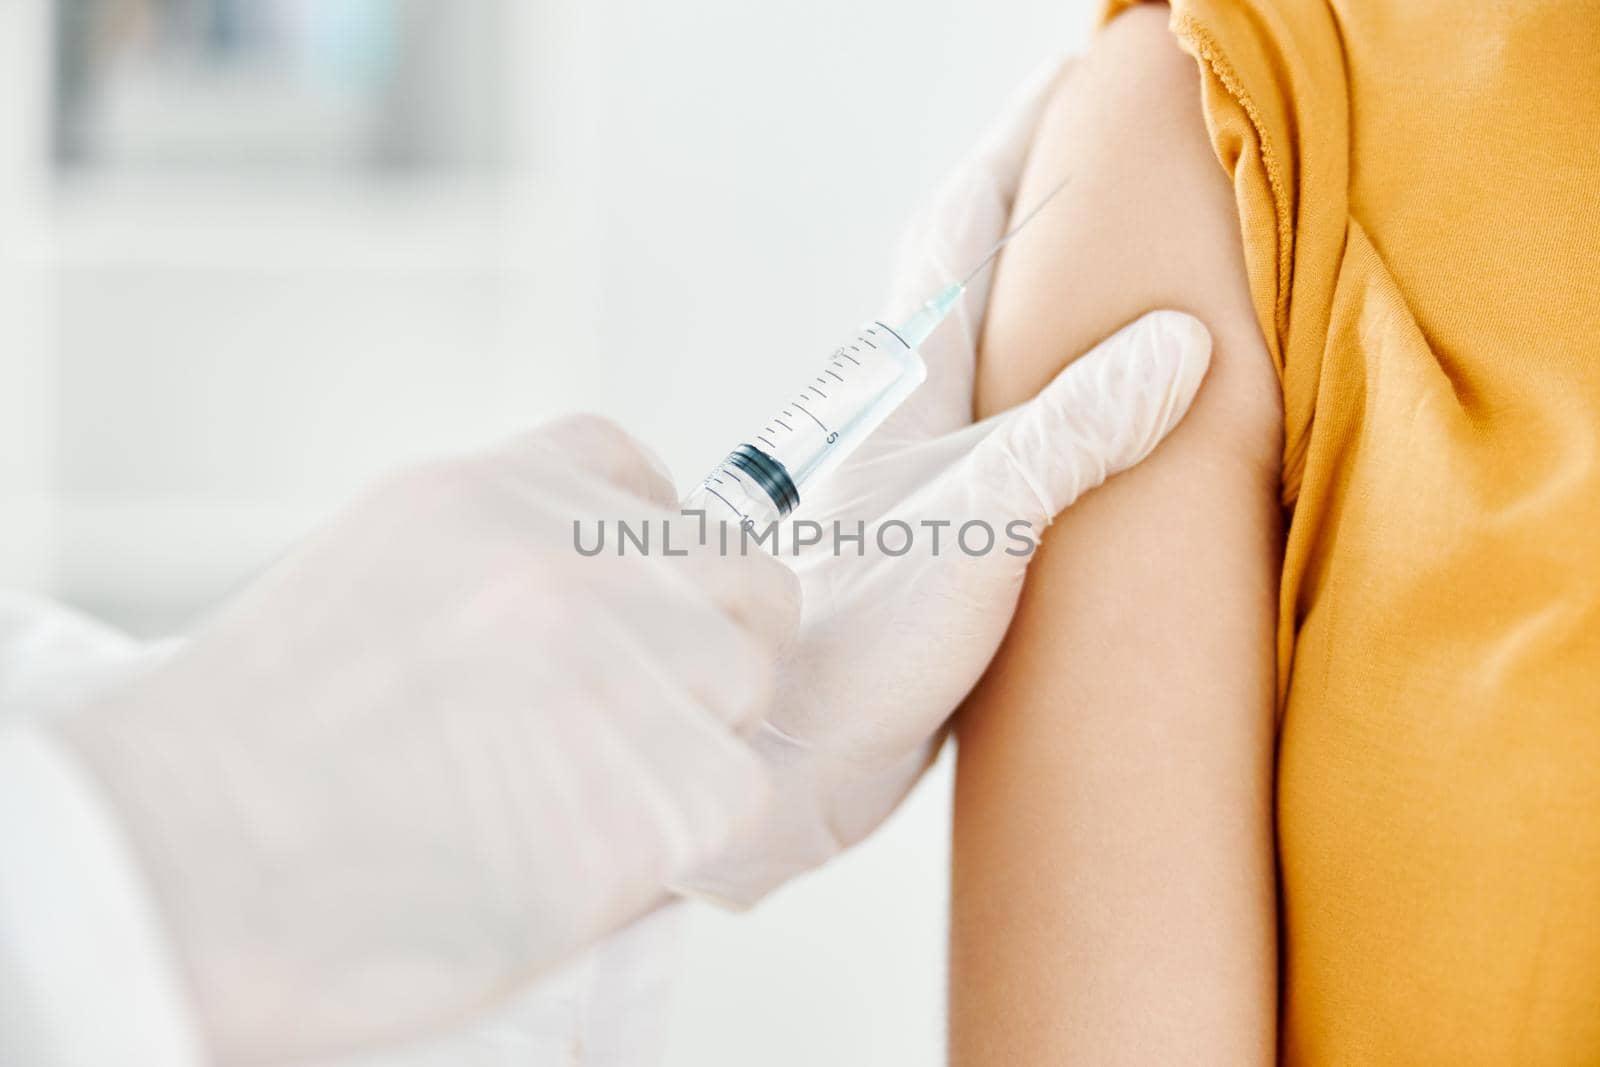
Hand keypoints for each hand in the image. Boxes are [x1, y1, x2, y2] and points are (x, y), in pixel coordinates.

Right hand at [50, 416, 797, 1062]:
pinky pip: (734, 794)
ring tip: (573, 804)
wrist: (180, 869)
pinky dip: (681, 837)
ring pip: (743, 685)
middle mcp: (569, 553)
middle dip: (700, 649)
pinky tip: (582, 856)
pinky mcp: (661, 779)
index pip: (633, 469)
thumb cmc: (245, 764)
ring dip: (688, 747)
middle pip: (733, 575)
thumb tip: (592, 624)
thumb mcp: (367, 590)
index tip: (637, 606)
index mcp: (487, 496)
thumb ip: (493, 579)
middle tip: (624, 728)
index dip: (653, 548)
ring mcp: (621, 656)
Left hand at [675, 61, 1212, 902]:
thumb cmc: (862, 643)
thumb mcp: (983, 522)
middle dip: (1026, 190)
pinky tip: (1059, 405)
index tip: (1085, 77)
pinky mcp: (929, 523)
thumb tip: (1176, 338)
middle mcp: (903, 406)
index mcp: (909, 382)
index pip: (967, 226)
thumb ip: (1075, 430)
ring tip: (1087, 247)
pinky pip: (995, 410)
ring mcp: (912, 462)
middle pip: (963, 262)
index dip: (1023, 145)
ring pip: (974, 333)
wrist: (793, 749)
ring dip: (1024, 276)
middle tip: (1093, 141)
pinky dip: (1036, 371)